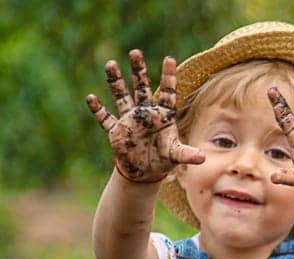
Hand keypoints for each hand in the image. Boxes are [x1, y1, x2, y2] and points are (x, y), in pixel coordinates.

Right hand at [86, 50, 203, 182]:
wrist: (145, 171)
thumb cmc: (163, 159)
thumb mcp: (176, 156)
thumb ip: (187, 154)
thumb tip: (202, 158)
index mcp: (163, 115)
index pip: (167, 92)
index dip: (168, 76)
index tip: (169, 58)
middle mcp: (145, 113)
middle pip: (141, 87)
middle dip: (138, 71)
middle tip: (135, 52)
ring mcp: (130, 120)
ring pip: (121, 96)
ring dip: (115, 81)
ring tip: (110, 63)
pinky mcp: (116, 131)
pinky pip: (105, 118)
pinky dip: (98, 110)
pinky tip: (91, 97)